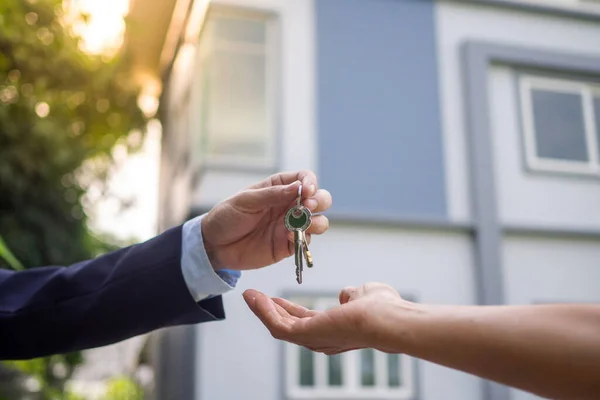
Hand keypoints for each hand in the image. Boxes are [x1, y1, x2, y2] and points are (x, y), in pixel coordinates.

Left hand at [201, 170, 331, 270]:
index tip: (306, 190)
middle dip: (320, 201)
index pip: (304, 178)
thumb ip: (272, 194)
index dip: (310, 182)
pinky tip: (290, 237)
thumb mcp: (245, 200)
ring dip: (317, 221)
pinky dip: (304, 239)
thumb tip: (298, 187)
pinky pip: (306, 241)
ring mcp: (291, 226)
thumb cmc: (227, 216)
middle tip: (308, 206)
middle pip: (319, 199)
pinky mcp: (288, 245)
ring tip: (303, 223)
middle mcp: (289, 205)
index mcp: (279, 188)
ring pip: (319, 221)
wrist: (214, 245)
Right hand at [243, 282, 417, 354]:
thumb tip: (345, 294)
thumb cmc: (386, 309)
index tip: (275, 298)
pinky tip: (255, 298)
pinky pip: (278, 325)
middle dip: (270, 310)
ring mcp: (313, 340)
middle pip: (288, 326)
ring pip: (279, 327)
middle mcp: (322, 340)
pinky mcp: (305, 336)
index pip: (305, 321)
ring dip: (262, 310)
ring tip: (249, 295)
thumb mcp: (364, 294)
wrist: (389, 320)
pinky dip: (264, 311)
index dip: (288, 309)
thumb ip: (352, 295)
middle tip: (254, 296)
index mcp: (335, 330)